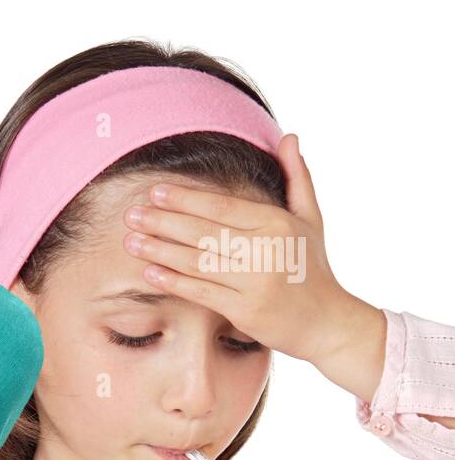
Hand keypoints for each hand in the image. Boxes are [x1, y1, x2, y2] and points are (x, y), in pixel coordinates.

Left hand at [121, 133, 367, 367]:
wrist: (328, 322)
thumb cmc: (312, 267)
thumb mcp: (311, 219)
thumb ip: (297, 177)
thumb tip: (289, 136)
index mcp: (277, 223)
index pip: (222, 207)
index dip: (185, 199)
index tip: (155, 191)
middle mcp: (267, 249)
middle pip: (203, 232)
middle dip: (163, 222)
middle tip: (131, 214)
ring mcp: (256, 282)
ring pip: (197, 261)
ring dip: (160, 250)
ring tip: (130, 241)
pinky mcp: (246, 310)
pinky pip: (201, 292)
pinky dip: (173, 282)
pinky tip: (149, 272)